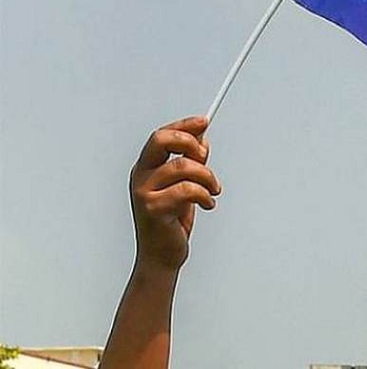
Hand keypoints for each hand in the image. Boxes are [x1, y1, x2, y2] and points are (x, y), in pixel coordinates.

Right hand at [130, 116, 220, 271]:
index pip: (161, 136)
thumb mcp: (183, 187)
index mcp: (145, 169)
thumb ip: (190, 164)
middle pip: (161, 140)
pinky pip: (188, 190)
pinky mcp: (154, 210)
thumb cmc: (172, 221)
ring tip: (214, 190)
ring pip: (184, 166)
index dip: (183, 126)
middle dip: (189, 141)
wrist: (162, 257)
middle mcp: (140, 177)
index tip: (204, 122)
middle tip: (205, 156)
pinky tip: (208, 204)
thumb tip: (203, 139)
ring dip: (207, 176)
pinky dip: (205, 195)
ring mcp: (144, 193)